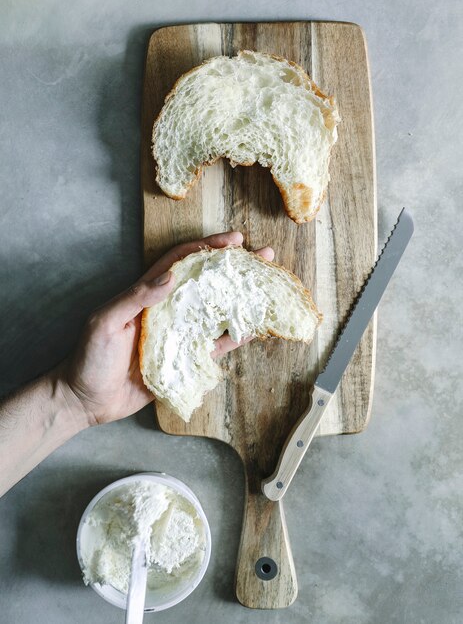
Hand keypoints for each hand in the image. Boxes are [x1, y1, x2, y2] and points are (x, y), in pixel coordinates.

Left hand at [58, 232, 273, 425]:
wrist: (87, 399)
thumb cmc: (90, 357)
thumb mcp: (106, 322)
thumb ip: (136, 298)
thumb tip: (170, 276)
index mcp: (147, 293)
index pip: (181, 262)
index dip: (206, 247)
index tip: (233, 240)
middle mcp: (167, 309)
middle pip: (205, 281)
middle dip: (233, 267)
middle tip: (262, 256)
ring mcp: (178, 333)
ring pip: (215, 310)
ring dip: (240, 298)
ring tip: (266, 287)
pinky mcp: (184, 359)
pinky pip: (214, 345)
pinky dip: (234, 337)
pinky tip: (254, 328)